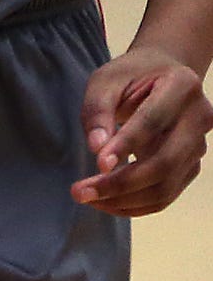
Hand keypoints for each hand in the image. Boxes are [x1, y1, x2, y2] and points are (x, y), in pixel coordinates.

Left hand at [74, 45, 212, 213]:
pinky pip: (165, 195)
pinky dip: (134, 205)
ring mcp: (199, 145)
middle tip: (81, 192)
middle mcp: (199, 117)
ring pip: (165, 187)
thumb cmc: (131, 76)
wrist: (161, 75)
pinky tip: (106, 200)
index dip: (125, 146)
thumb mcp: (105, 81)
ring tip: (87, 197)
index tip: (97, 165)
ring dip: (124, 200)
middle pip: (164, 163)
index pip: (153, 122)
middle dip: (121, 183)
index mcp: (182, 85)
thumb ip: (98, 110)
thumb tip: (97, 150)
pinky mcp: (191, 165)